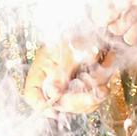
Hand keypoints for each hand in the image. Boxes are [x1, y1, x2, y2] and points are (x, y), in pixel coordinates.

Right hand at [22, 0, 136, 114]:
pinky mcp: (85, 87)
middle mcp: (54, 81)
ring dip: (92, 96)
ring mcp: (70, 85)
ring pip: (78, 106)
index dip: (40, 105)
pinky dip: (99, 92)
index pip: (31, 94)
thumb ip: (62, 71)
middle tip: (97, 92)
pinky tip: (104, 82)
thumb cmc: (81, 31)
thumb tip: (53, 94)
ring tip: (102, 79)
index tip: (53, 110)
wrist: (103, 25)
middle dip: (79, 101)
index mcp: (42, 69)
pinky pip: (91, 101)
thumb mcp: (69, 48)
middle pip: (59, 104)